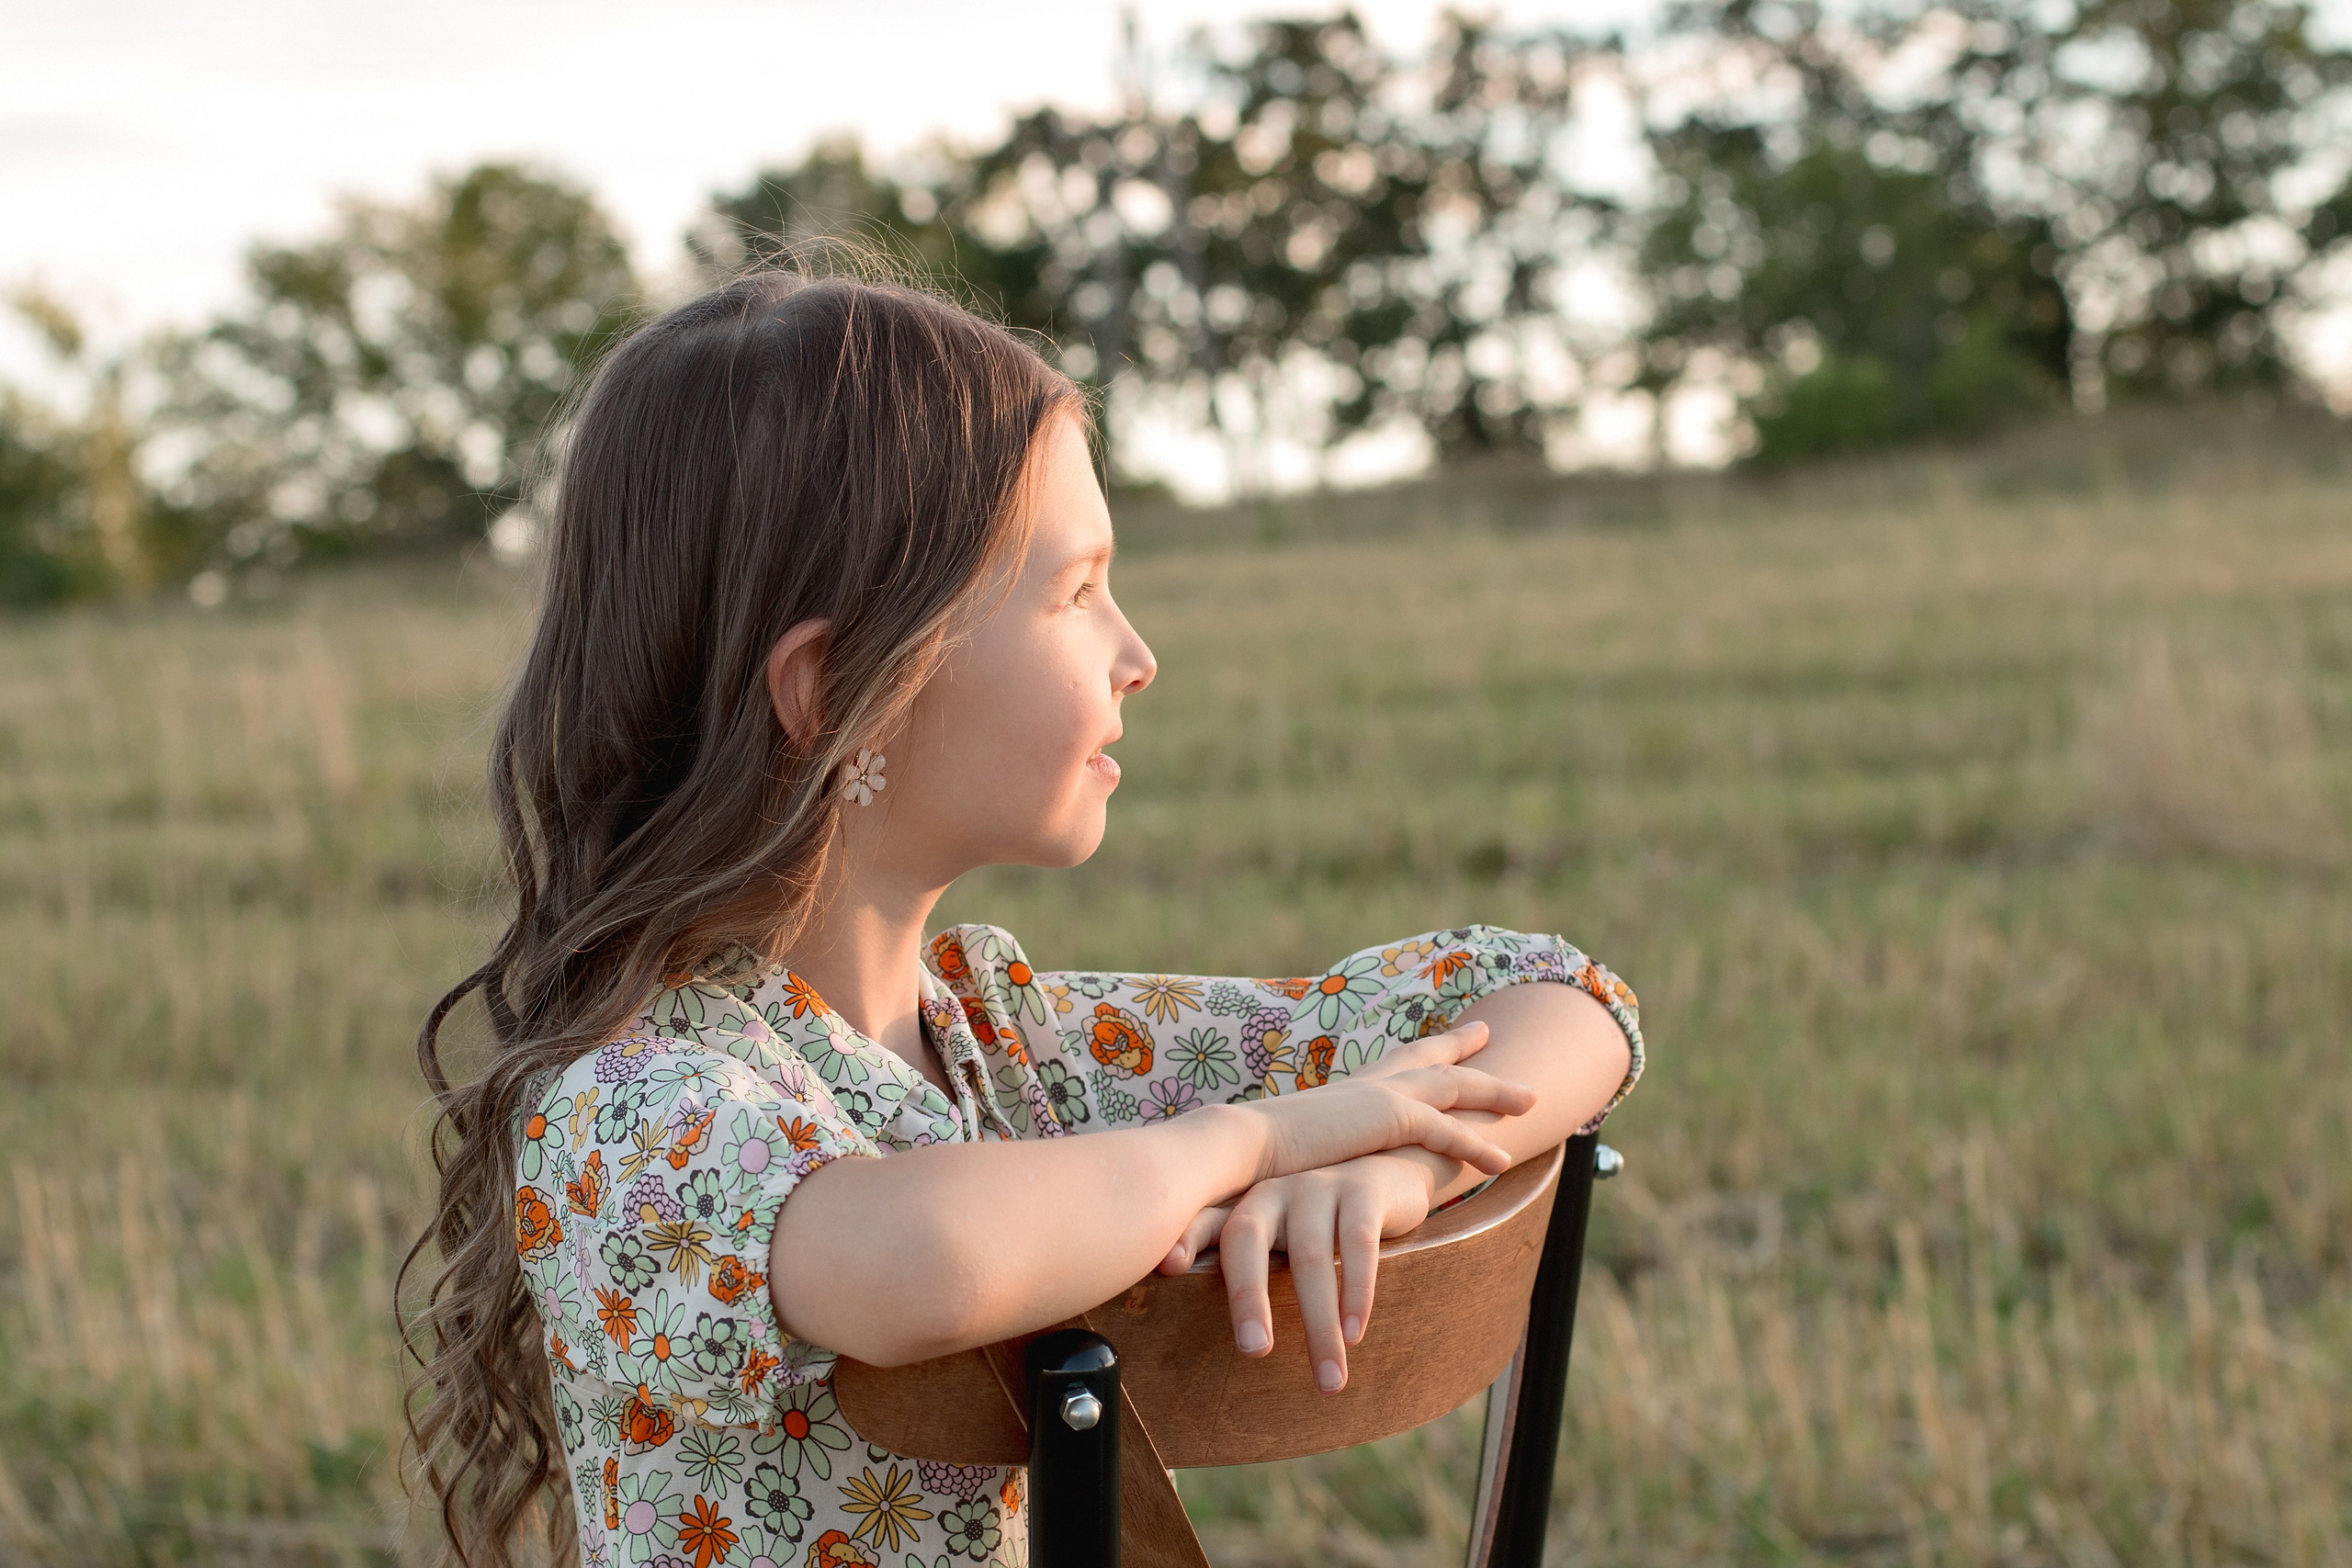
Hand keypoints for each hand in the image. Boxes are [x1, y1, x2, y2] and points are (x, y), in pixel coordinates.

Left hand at [1156, 1152, 1439, 1391]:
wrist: (1389, 1173)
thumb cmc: (1323, 1222)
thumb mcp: (1283, 1238)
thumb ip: (1249, 1269)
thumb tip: (1220, 1343)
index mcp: (1246, 1209)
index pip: (1207, 1225)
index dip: (1186, 1240)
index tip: (1167, 1267)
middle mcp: (1273, 1192)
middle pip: (1249, 1241)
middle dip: (1247, 1297)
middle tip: (1254, 1352)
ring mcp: (1317, 1186)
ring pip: (1311, 1258)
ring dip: (1320, 1323)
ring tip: (1329, 1380)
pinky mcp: (1364, 1190)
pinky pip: (1357, 1243)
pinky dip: (1356, 1291)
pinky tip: (1355, 1332)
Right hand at [1230, 1025, 1532, 1184]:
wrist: (1242, 1145)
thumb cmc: (1257, 1155)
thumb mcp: (1299, 1148)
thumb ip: (1318, 1151)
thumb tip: (1313, 1167)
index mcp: (1350, 1089)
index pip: (1396, 1060)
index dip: (1426, 1047)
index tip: (1450, 1034)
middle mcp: (1370, 1084)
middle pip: (1431, 1059)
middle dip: (1466, 1048)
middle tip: (1489, 1032)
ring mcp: (1382, 1097)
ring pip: (1454, 1088)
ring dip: (1495, 1093)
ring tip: (1531, 1099)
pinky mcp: (1388, 1119)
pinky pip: (1447, 1131)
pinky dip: (1476, 1145)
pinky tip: (1503, 1162)